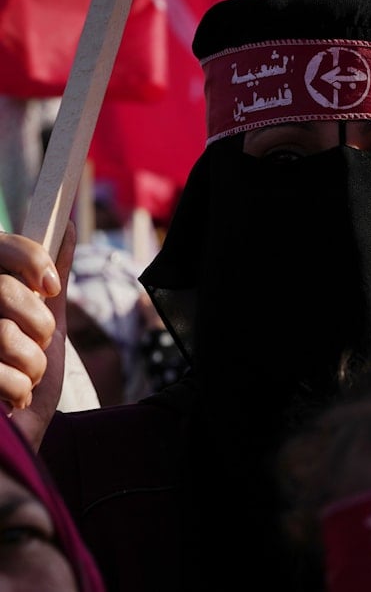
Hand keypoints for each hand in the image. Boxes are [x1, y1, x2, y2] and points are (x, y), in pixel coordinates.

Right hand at [0, 224, 74, 449]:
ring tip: (22, 378)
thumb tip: (65, 223)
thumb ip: (50, 276)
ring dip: (28, 364)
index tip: (50, 287)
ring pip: (1, 332)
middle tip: (36, 346)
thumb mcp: (46, 323)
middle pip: (5, 291)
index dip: (30, 259)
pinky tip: (8, 398)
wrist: (9, 447)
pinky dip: (13, 388)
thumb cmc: (24, 380)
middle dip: (38, 326)